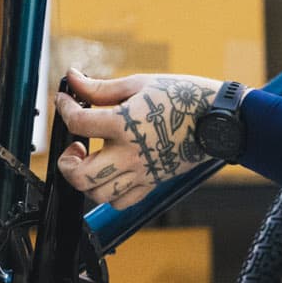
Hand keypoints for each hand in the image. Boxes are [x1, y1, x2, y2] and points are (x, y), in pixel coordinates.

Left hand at [53, 66, 221, 208]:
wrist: (217, 120)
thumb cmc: (181, 97)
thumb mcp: (139, 84)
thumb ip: (101, 87)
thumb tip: (73, 79)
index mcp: (124, 124)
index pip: (78, 123)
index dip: (64, 109)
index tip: (65, 101)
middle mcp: (130, 153)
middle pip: (81, 175)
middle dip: (66, 162)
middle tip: (74, 146)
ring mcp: (141, 172)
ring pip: (97, 194)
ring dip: (85, 179)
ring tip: (91, 159)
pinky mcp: (151, 183)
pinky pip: (120, 202)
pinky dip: (108, 193)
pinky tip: (110, 173)